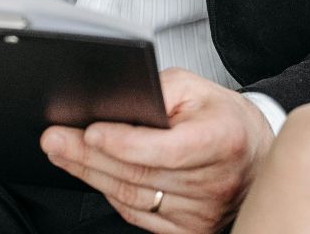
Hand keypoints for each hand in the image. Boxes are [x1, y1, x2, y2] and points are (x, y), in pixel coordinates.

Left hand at [41, 68, 274, 233]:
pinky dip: (110, 194)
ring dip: (91, 174)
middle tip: (55, 139)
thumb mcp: (198, 88)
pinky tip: (92, 174)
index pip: (168, 149)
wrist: (254, 155)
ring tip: (61, 152)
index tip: (90, 132)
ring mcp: (202, 212)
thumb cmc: (224, 119)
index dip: (125, 143)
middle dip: (89, 156)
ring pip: (132, 197)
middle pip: (140, 174)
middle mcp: (215, 182)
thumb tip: (117, 102)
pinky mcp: (190, 230)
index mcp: (222, 141)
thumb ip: (160, 90)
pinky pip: (137, 215)